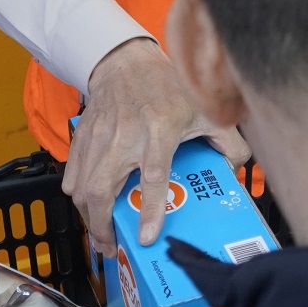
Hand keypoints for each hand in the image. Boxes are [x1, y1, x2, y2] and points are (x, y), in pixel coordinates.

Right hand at [64, 38, 250, 255]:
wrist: (127, 61)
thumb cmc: (168, 87)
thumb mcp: (207, 110)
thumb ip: (229, 143)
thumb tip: (234, 175)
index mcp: (160, 130)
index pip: (153, 175)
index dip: (150, 209)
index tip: (146, 237)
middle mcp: (125, 135)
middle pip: (103, 187)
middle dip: (102, 224)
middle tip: (111, 245)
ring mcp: (100, 135)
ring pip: (82, 184)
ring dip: (87, 215)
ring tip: (100, 233)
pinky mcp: (83, 135)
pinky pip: (72, 171)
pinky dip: (76, 194)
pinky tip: (88, 205)